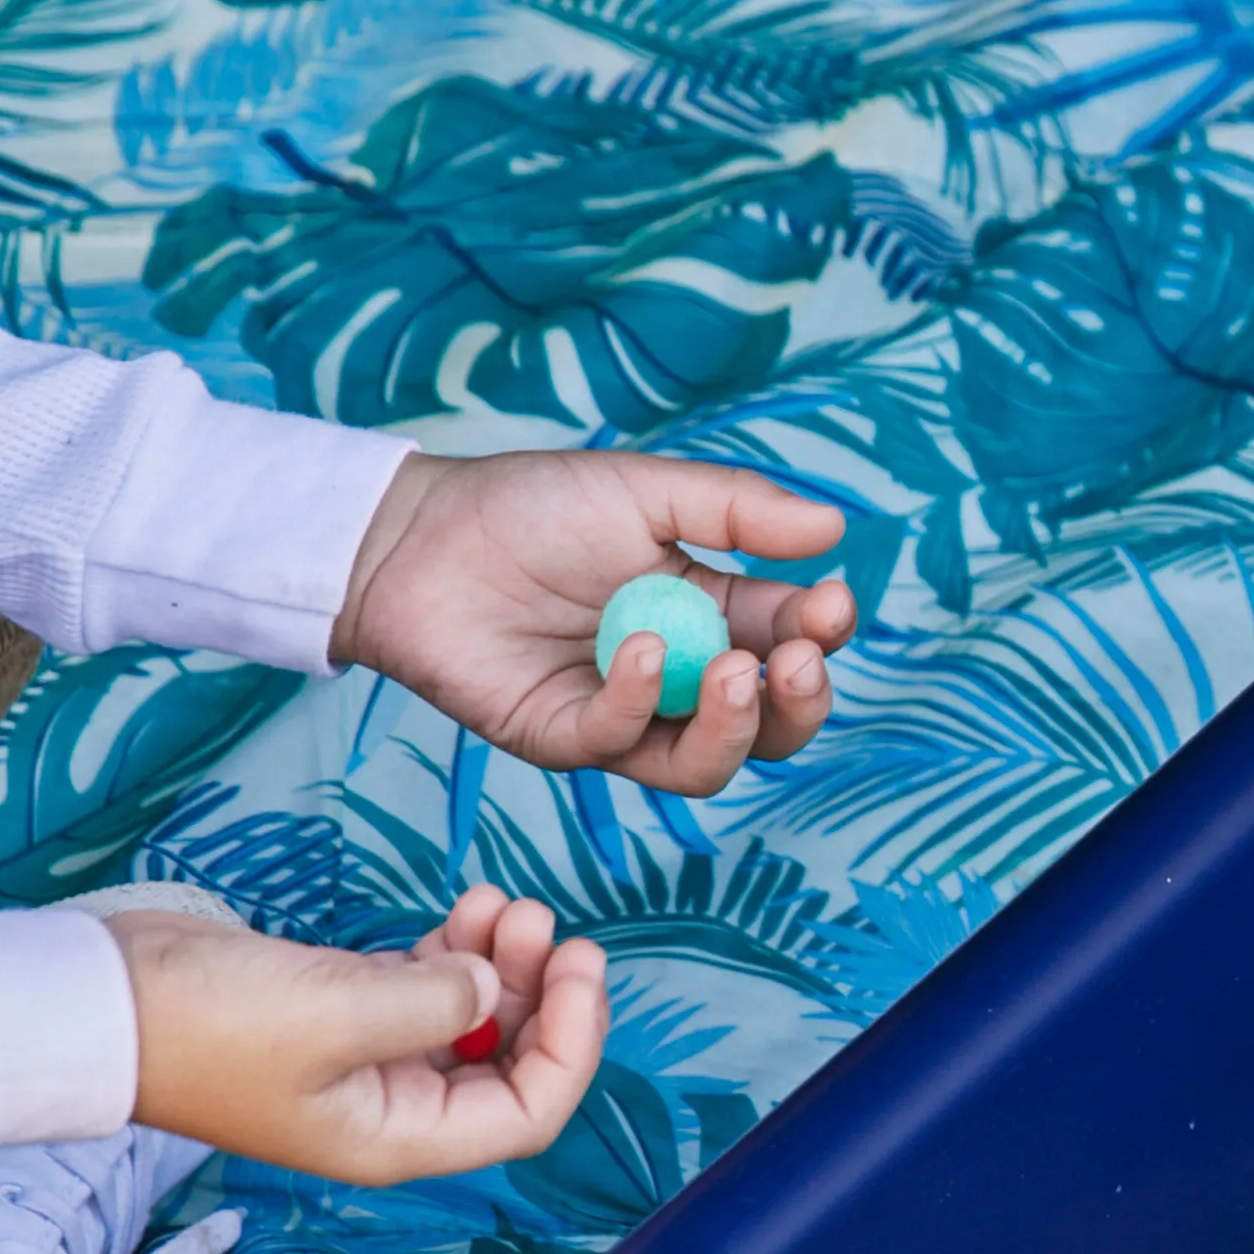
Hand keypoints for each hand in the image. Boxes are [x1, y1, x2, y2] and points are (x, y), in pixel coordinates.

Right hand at [109, 890, 607, 1184]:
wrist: (100, 1001)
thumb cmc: (207, 1023)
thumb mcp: (337, 1011)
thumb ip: (434, 1002)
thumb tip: (486, 987)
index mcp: (399, 1137)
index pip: (528, 1113)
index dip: (571, 1044)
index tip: (580, 964)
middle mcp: (392, 1109)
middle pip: (507, 1062)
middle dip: (538, 991)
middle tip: (539, 918)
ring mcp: (364, 1060)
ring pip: (469, 1018)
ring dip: (499, 962)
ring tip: (501, 900)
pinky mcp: (338, 1010)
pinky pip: (426, 988)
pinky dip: (454, 952)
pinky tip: (465, 911)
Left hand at [332, 448, 857, 796]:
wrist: (419, 535)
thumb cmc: (530, 506)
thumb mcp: (646, 490)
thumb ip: (737, 511)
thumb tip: (834, 526)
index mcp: (712, 614)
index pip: (790, 642)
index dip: (821, 633)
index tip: (831, 600)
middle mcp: (678, 677)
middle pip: (769, 726)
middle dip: (800, 702)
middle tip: (799, 659)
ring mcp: (624, 716)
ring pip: (709, 763)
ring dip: (737, 726)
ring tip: (736, 672)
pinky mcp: (563, 739)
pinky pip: (620, 744)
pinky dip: (638, 701)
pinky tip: (635, 647)